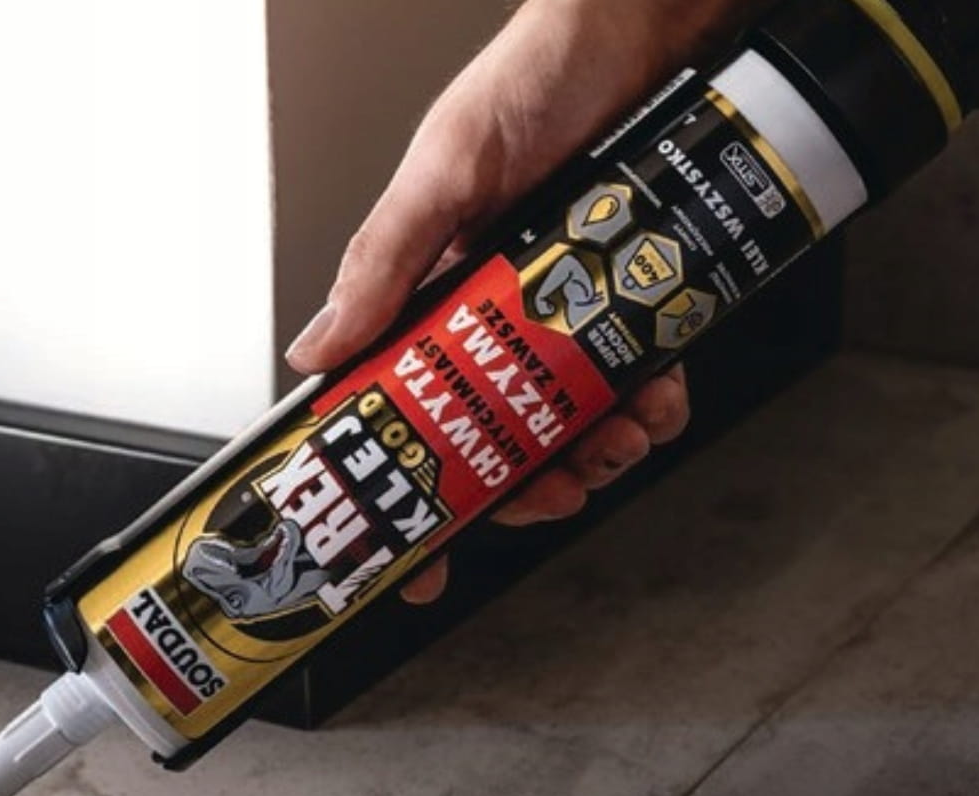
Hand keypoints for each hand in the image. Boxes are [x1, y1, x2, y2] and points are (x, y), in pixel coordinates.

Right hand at [285, 0, 758, 601]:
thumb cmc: (536, 74)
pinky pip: (641, 381)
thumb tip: (318, 349)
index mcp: (431, 291)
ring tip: (617, 438)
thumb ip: (383, 260)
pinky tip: (660, 393)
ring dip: (597, 450)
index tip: (414, 561)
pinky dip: (653, 403)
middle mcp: (498, 314)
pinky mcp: (633, 304)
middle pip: (494, 441)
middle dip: (522, 484)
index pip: (400, 407)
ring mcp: (568, 314)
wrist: (647, 28)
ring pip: (574, 424)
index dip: (405, 492)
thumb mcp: (442, 169)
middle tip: (548, 493)